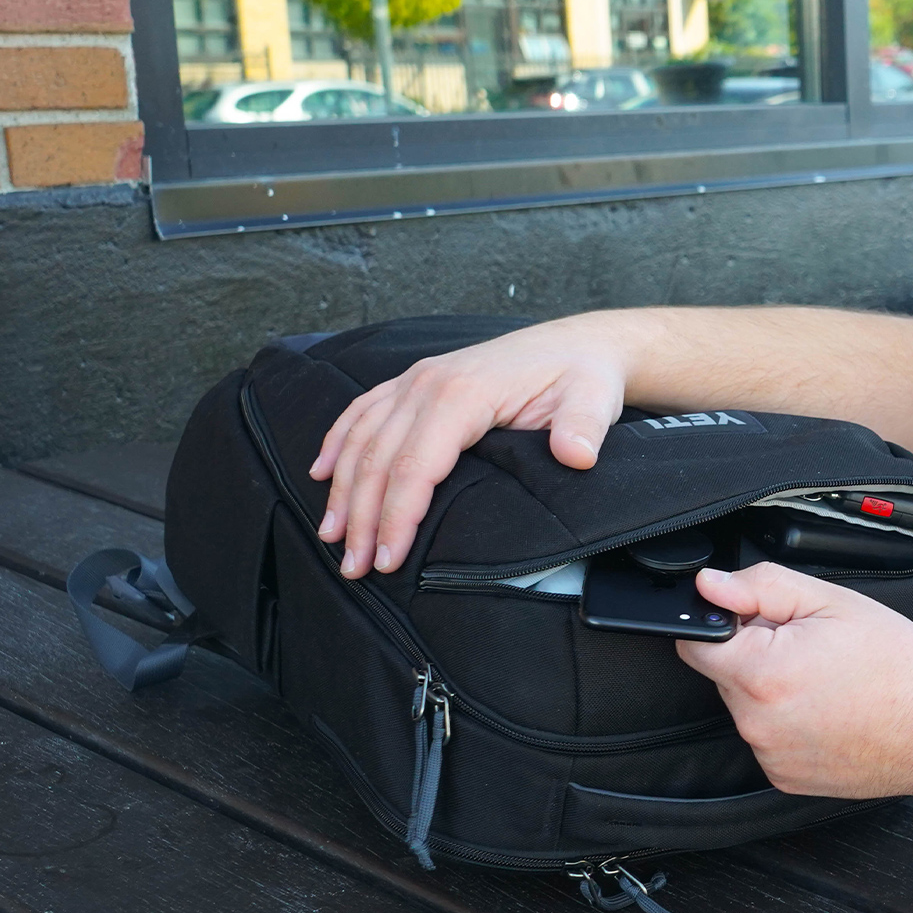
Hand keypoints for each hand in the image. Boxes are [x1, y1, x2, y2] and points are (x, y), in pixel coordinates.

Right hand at [309, 317, 632, 577]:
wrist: (577, 344)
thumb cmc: (582, 376)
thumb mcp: (593, 399)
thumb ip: (583, 427)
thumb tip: (577, 455)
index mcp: (464, 393)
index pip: (415, 466)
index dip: (397, 517)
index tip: (389, 559)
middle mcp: (428, 383)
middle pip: (378, 459)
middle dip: (362, 518)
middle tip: (355, 567)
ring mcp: (416, 379)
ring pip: (360, 438)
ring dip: (341, 490)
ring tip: (332, 538)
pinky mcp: (415, 381)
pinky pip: (362, 411)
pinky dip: (336, 443)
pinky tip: (320, 474)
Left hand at [677, 563, 912, 798]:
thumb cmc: (899, 665)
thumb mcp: (832, 601)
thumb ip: (760, 586)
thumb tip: (710, 585)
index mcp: (762, 671)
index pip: (696, 642)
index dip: (728, 622)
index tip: (762, 620)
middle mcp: (757, 721)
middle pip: (725, 674)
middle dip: (757, 654)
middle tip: (812, 648)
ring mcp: (770, 755)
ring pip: (747, 707)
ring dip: (772, 690)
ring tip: (828, 682)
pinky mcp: (784, 778)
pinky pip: (768, 739)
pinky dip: (788, 724)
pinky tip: (829, 712)